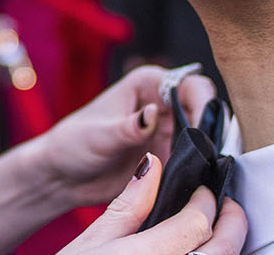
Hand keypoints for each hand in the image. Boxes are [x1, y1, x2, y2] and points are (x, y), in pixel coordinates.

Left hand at [32, 64, 218, 209]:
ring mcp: (168, 134)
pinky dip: (197, 174)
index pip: (190, 85)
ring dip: (207, 156)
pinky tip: (195, 187)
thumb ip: (128, 126)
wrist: (62, 177)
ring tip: (204, 175)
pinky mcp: (168, 160)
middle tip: (210, 158)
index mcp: (148, 84)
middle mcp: (163, 106)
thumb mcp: (99, 134)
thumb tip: (151, 114)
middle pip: (205, 112)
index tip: (206, 130)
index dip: (205, 103)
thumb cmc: (73, 144)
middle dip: (211, 133)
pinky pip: (193, 164)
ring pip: (203, 140)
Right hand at [57, 153, 246, 254]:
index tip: (201, 191)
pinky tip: (202, 252)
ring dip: (227, 246)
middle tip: (226, 205)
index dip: (205, 200)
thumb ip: (130, 205)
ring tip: (215, 230)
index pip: (198, 223)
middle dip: (232, 222)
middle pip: (223, 249)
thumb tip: (151, 167)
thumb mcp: (94, 241)